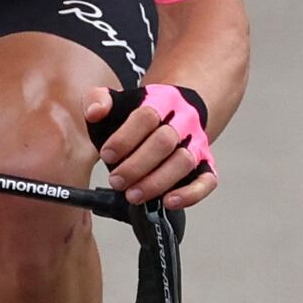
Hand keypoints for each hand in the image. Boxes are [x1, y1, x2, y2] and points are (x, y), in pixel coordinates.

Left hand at [97, 79, 217, 205]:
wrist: (172, 117)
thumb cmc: (140, 117)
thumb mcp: (117, 102)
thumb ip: (98, 100)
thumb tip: (94, 112)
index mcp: (163, 100)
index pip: (147, 115)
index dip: (125, 138)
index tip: (107, 155)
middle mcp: (184, 121)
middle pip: (165, 141)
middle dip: (137, 165)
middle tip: (116, 181)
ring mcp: (197, 143)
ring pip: (184, 162)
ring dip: (157, 182)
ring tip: (133, 195)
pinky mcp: (206, 165)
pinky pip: (207, 181)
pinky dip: (190, 194)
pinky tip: (168, 202)